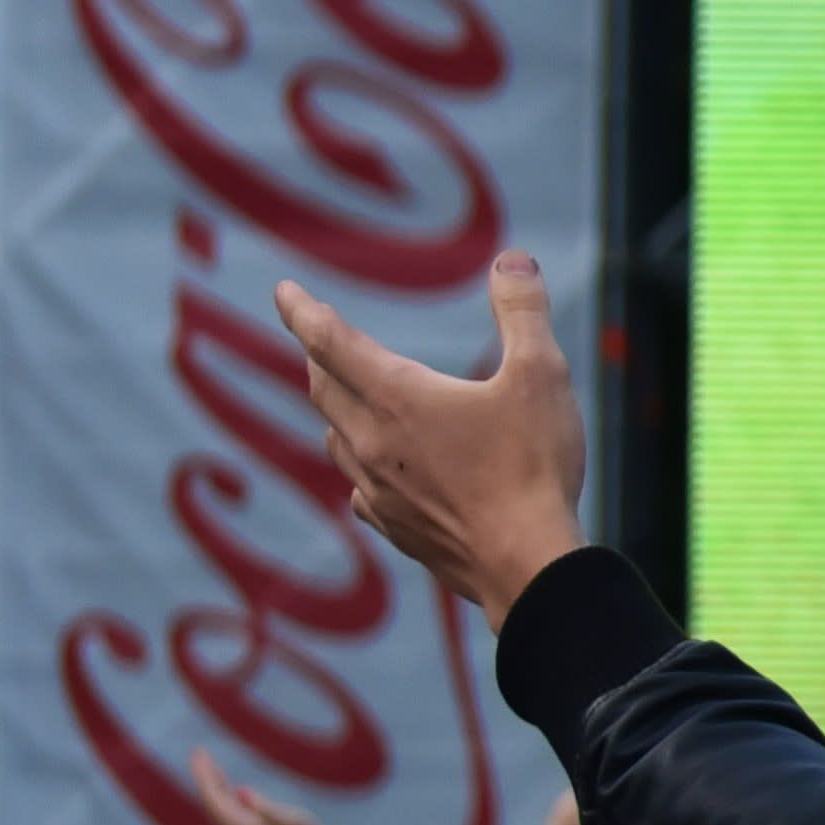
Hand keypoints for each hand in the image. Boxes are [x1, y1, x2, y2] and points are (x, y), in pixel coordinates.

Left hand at [190, 750, 348, 824]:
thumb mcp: (288, 819)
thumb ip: (264, 807)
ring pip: (218, 806)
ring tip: (207, 763)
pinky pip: (226, 811)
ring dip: (213, 784)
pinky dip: (223, 794)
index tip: (198, 753)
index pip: (213, 799)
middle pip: (211, 802)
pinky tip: (224, 784)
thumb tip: (241, 792)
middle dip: (205, 777)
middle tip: (198, 751)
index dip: (205, 775)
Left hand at [271, 257, 590, 627]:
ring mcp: (378, 490)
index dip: (302, 311)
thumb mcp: (541, 375)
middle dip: (319, 356)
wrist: (527, 564)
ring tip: (347, 399)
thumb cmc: (533, 467)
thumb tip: (511, 260)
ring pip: (336, 437)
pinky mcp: (395, 528)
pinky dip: (360, 467)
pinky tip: (375, 477)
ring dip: (336, 409)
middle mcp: (373, 440)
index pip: (330, 340)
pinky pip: (359, 490)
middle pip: (324, 387)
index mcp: (398, 395)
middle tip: (320, 338)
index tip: (283, 291)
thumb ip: (523, 312)